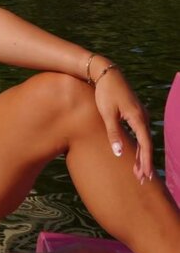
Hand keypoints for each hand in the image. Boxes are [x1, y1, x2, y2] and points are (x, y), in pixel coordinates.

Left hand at [92, 64, 152, 181]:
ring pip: (144, 139)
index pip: (145, 145)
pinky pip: (141, 133)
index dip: (145, 161)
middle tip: (142, 180)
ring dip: (142, 155)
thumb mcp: (107, 114)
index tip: (146, 176)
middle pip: (147, 144)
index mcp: (137, 118)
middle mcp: (143, 116)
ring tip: (139, 172)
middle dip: (144, 163)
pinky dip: (140, 146)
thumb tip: (119, 154)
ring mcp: (140, 114)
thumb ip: (113, 134)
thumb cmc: (105, 92)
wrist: (106, 72)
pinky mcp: (135, 113)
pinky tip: (136, 154)